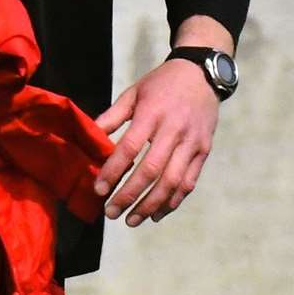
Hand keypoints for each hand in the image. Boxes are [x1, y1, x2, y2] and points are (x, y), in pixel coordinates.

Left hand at [93, 58, 219, 226]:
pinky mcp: (203, 152)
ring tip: (132, 220)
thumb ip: (112, 116)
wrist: (201, 75)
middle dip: (129, 195)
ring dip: (151, 205)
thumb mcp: (133, 93)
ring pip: (172, 182)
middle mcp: (174, 130)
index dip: (113, 171)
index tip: (99, 189)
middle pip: (151, 170)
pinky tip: (157, 213)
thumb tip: (90, 136)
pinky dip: (173, 201)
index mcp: (152, 113)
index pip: (130, 148)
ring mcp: (192, 143)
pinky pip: (189, 183)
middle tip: (111, 212)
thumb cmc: (161, 84)